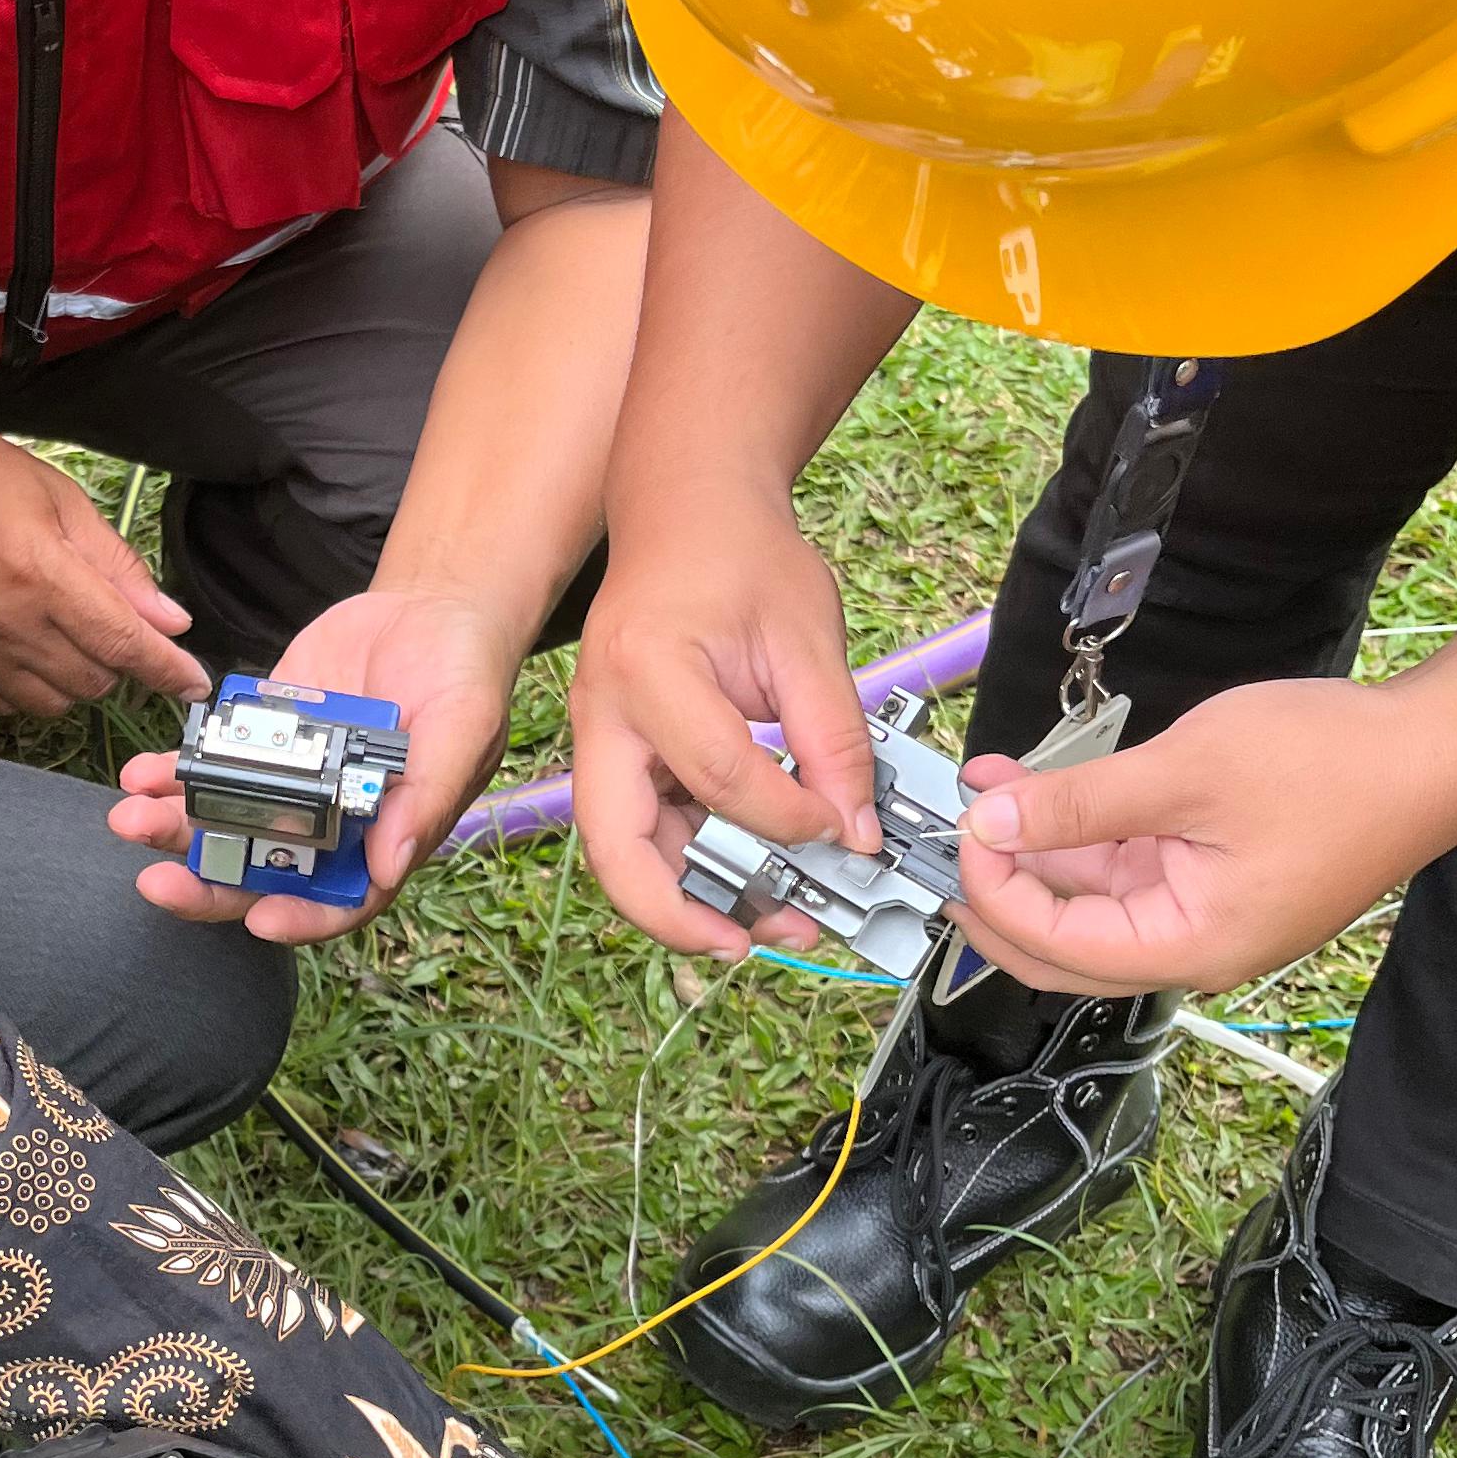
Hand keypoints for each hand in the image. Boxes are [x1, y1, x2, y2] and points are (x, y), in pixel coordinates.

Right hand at [0, 415, 206, 718]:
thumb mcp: (54, 496)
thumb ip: (115, 563)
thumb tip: (168, 620)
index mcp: (40, 573)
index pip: (125, 643)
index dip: (168, 671)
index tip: (195, 686)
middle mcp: (3, 624)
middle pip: (93, 681)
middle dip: (116, 661)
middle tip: (103, 624)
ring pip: (51, 703)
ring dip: (72, 678)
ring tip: (57, 634)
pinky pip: (1, 706)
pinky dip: (24, 687)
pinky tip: (17, 648)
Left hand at [108, 583, 515, 940]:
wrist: (429, 610)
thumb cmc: (464, 676)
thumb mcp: (464, 729)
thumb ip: (428, 797)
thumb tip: (391, 867)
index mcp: (380, 842)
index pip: (335, 902)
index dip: (297, 918)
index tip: (258, 918)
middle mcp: (326, 826)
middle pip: (259, 875)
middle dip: (205, 883)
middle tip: (155, 882)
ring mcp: (287, 784)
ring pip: (221, 824)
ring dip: (172, 829)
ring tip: (127, 817)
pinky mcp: (260, 741)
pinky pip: (209, 767)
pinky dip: (171, 773)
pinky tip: (139, 772)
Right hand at [568, 482, 880, 956]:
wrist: (689, 510)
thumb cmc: (742, 555)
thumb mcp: (807, 638)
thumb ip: (833, 738)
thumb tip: (856, 831)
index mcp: (646, 672)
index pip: (717, 777)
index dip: (787, 818)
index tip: (846, 830)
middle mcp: (602, 717)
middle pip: (617, 849)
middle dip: (681, 914)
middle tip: (751, 947)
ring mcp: (600, 740)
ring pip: (626, 853)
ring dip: (691, 900)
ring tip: (771, 924)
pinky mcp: (620, 755)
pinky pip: (647, 829)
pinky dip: (695, 864)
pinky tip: (754, 881)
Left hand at [952, 676, 1456, 996]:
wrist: (1439, 749)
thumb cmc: (1337, 764)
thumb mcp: (1187, 772)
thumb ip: (1081, 804)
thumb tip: (992, 825)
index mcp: (1191, 946)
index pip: (1054, 947)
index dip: (993, 892)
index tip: (960, 831)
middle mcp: (1192, 946)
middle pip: (1059, 944)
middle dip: (995, 890)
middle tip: (941, 838)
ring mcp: (1201, 913)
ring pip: (1087, 900)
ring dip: (1032, 849)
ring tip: (985, 786)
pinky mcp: (1210, 877)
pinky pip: (1124, 869)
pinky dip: (1078, 830)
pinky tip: (1039, 785)